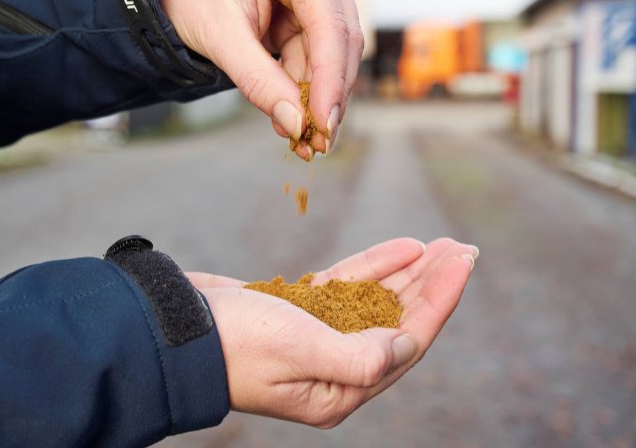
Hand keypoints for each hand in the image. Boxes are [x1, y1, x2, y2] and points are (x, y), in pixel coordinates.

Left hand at [160, 0, 361, 159]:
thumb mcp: (219, 35)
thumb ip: (259, 81)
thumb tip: (296, 124)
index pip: (329, 25)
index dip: (330, 81)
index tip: (324, 125)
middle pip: (341, 39)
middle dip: (328, 95)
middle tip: (317, 143)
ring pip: (333, 50)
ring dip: (318, 96)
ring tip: (302, 139)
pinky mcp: (312, 4)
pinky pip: (318, 51)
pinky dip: (306, 85)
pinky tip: (294, 116)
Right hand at [186, 237, 477, 426]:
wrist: (173, 327)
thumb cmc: (232, 343)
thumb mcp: (299, 351)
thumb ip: (360, 355)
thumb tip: (407, 345)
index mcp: (339, 390)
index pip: (406, 341)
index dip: (439, 300)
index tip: (462, 263)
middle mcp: (334, 369)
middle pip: (398, 321)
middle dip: (430, 284)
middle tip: (460, 248)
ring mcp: (316, 340)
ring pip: (377, 302)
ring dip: (407, 273)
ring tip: (438, 244)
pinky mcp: (300, 313)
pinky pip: (348, 289)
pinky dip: (372, 267)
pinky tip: (399, 248)